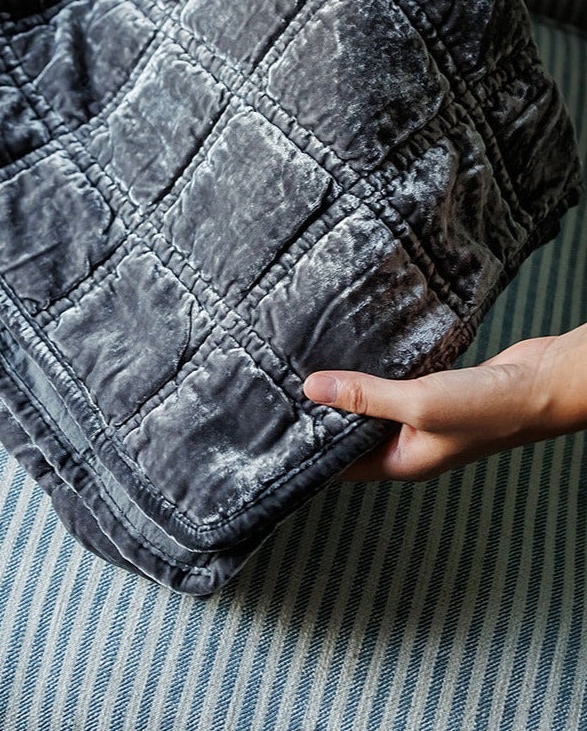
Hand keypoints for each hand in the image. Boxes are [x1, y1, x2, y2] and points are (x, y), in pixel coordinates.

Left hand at [302, 322, 586, 481]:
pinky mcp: (432, 392)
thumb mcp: (419, 403)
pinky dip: (371, 373)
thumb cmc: (492, 408)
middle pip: (350, 434)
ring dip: (346, 390)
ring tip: (304, 368)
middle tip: (279, 390)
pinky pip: (391, 385)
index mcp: (401, 463)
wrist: (544, 383)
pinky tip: (350, 353)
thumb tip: (311, 389)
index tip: (273, 431)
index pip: (339, 465)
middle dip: (320, 415)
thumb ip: (365, 396)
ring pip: (370, 407)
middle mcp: (407, 445)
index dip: (307, 450)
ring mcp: (421, 419)